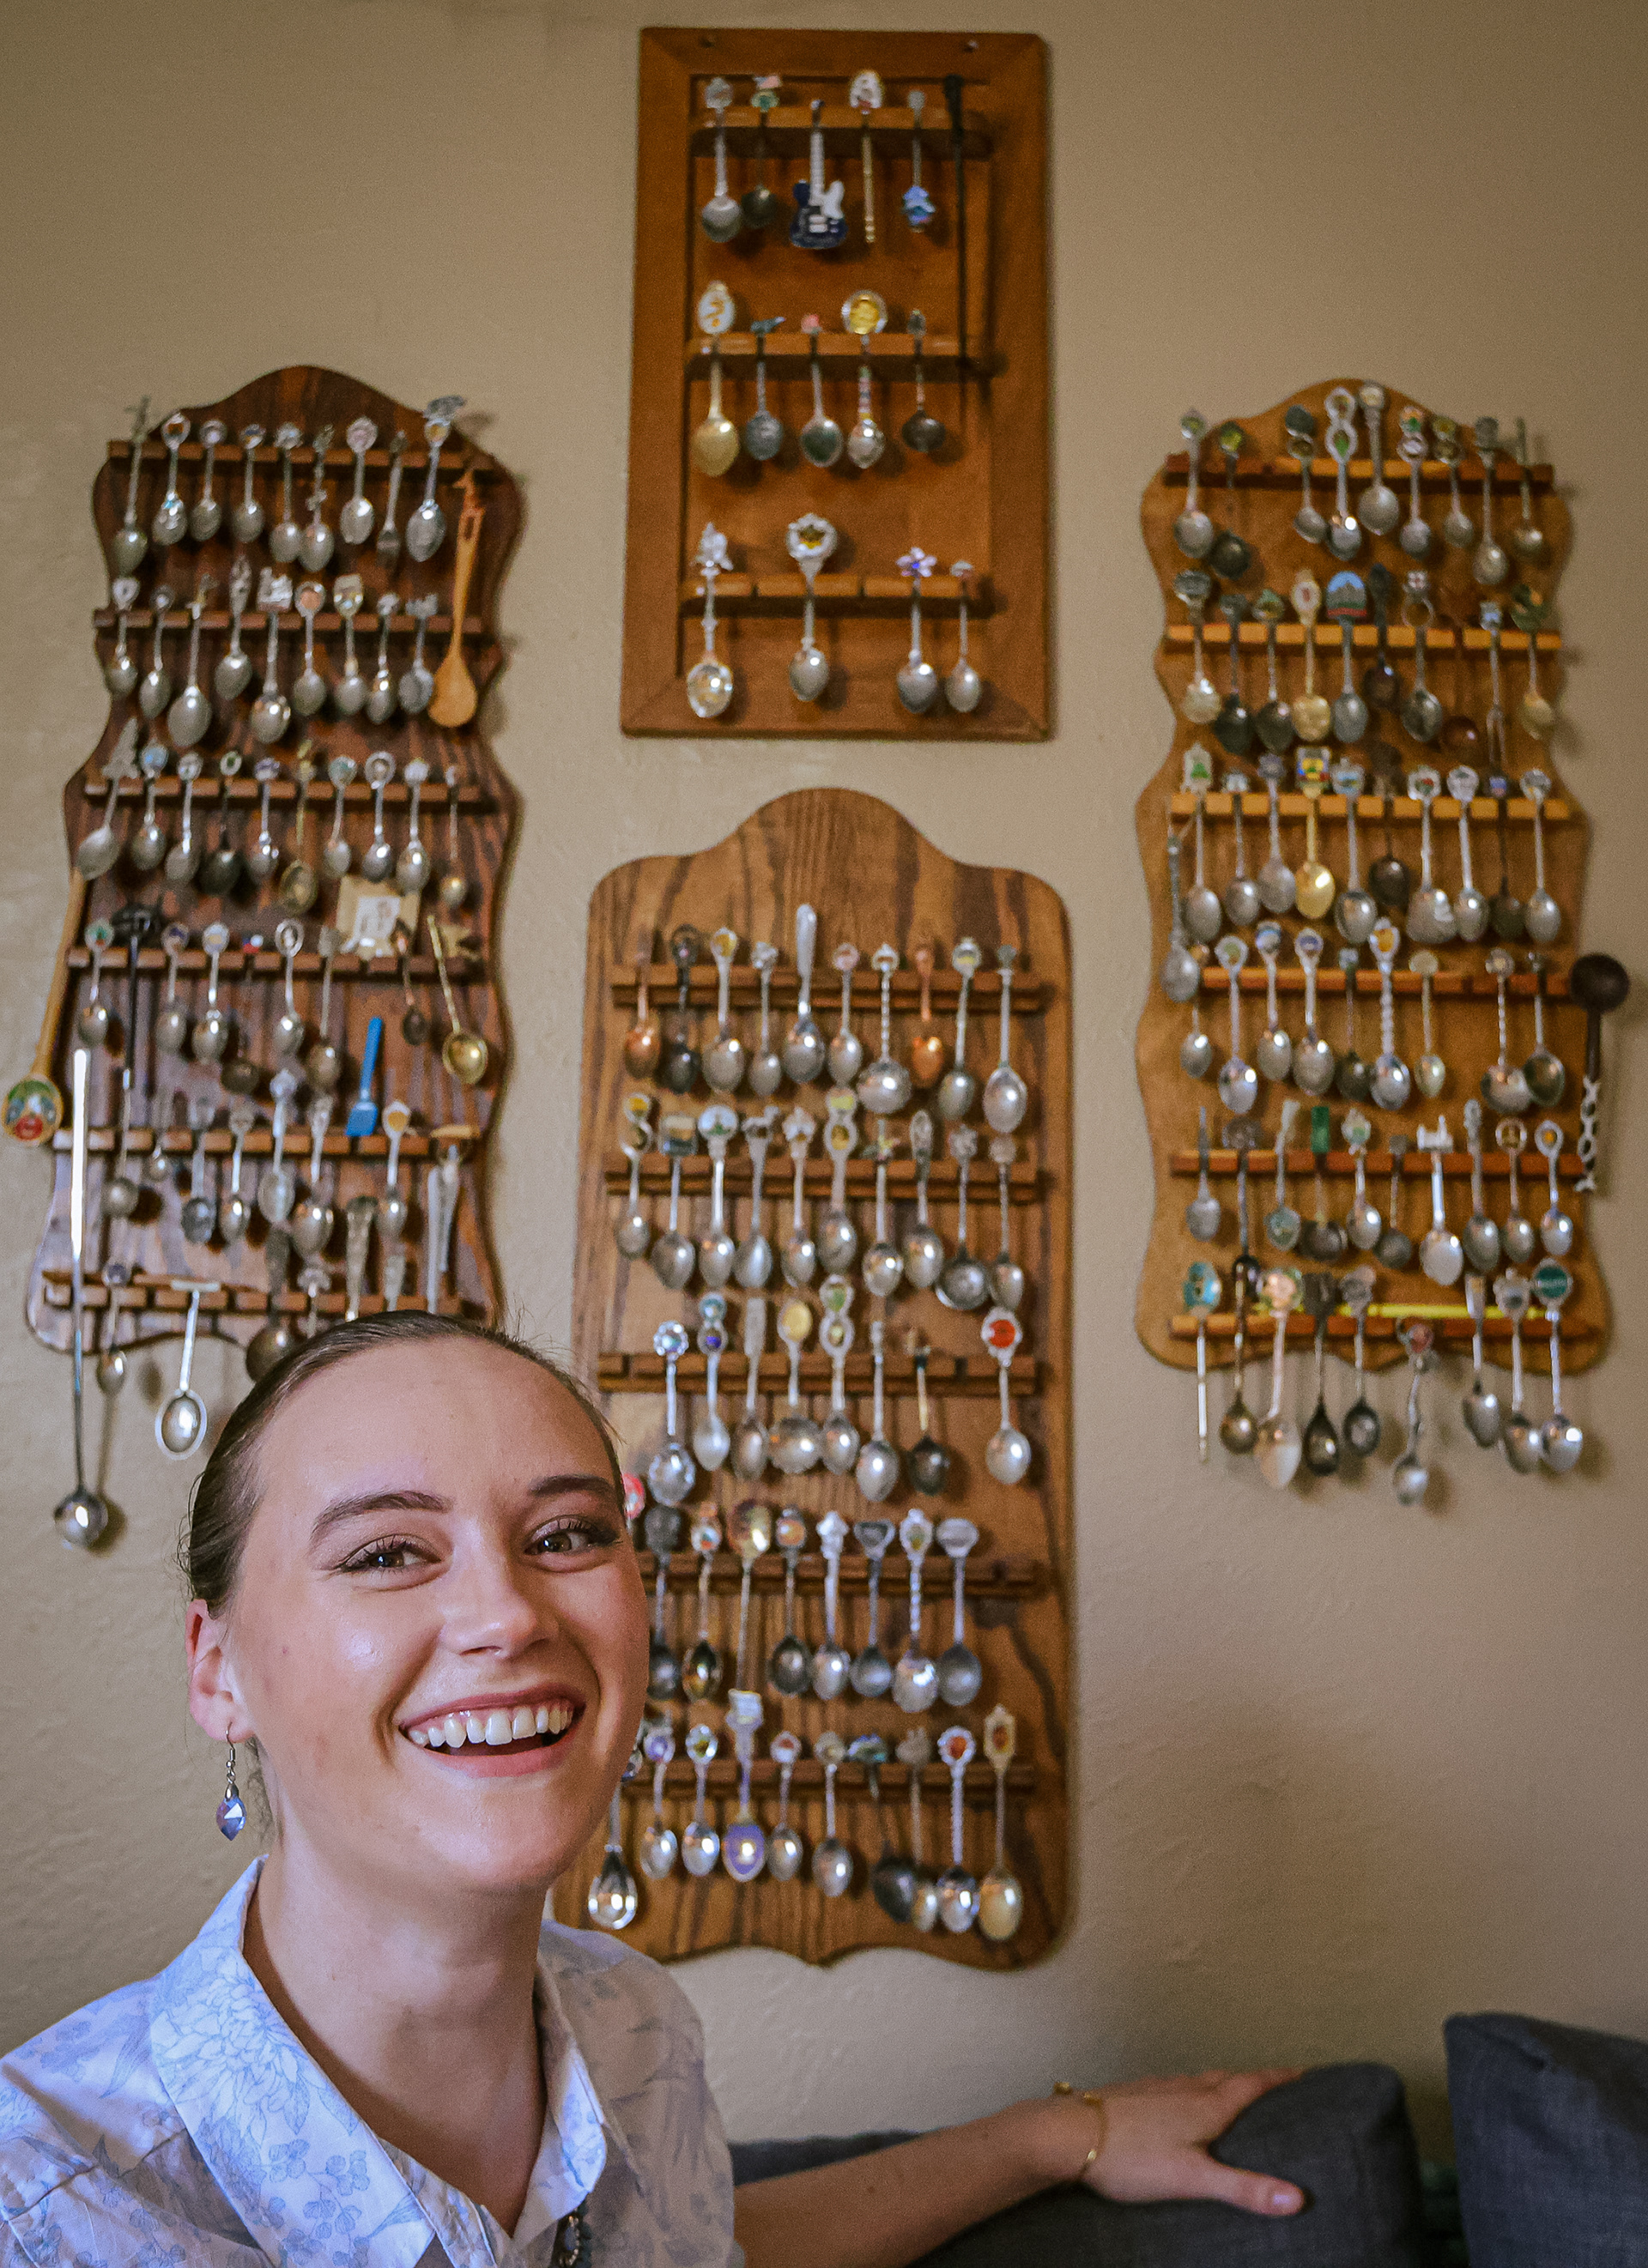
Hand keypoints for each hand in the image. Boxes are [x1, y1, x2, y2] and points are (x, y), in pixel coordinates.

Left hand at [1077, 2068, 1306, 2215]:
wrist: (1067, 2134)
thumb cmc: (1130, 2157)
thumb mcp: (1193, 2179)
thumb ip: (1244, 2188)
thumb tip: (1298, 2198)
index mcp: (1205, 2105)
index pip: (1252, 2085)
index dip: (1279, 2079)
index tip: (1303, 2072)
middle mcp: (1184, 2088)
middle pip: (1228, 2077)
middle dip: (1255, 2079)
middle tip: (1278, 2081)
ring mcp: (1156, 2088)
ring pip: (1199, 2079)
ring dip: (1223, 2081)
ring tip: (1235, 2091)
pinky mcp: (1134, 2094)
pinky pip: (1173, 2085)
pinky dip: (1192, 2089)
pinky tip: (1180, 2102)